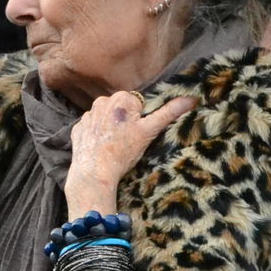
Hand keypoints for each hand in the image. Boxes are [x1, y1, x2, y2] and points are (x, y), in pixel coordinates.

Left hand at [64, 92, 196, 214]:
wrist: (94, 173)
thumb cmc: (124, 151)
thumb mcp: (150, 131)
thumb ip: (169, 112)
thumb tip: (192, 99)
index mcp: (121, 98)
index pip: (139, 104)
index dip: (141, 120)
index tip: (138, 134)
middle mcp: (102, 101)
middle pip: (122, 109)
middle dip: (126, 122)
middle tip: (127, 141)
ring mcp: (87, 114)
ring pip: (107, 117)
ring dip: (112, 127)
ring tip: (114, 146)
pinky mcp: (78, 128)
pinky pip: (93, 126)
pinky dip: (98, 134)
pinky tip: (102, 147)